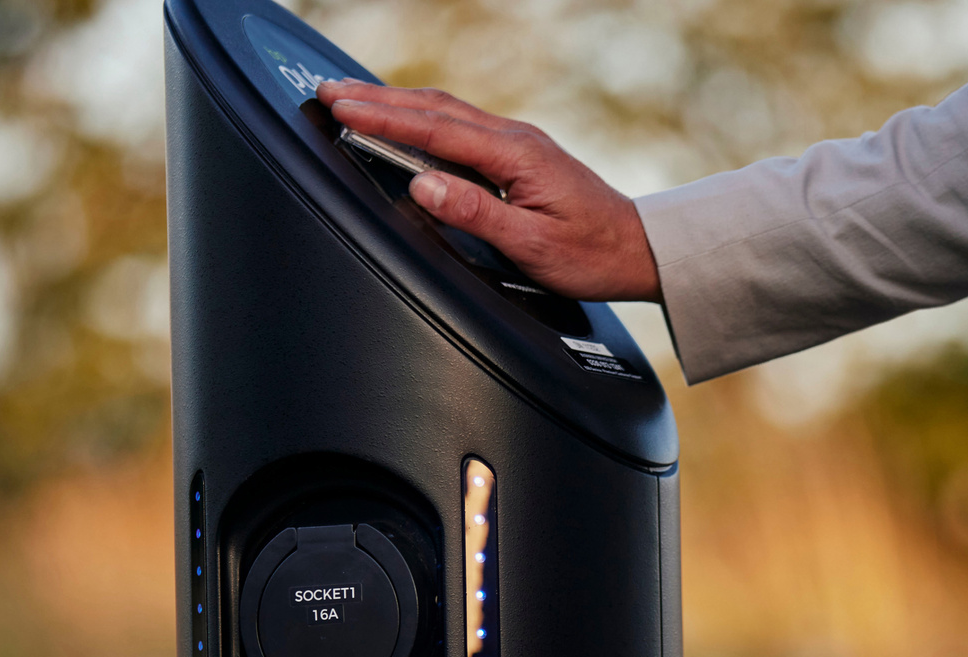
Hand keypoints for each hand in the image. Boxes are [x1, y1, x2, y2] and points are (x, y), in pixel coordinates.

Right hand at [316, 79, 660, 302]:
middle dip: (377, 98)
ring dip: (397, 103)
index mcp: (514, 155)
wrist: (638, 249)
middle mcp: (514, 139)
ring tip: (353, 99)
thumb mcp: (532, 244)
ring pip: (446, 112)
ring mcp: (517, 143)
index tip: (341, 106)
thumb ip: (475, 212)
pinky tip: (406, 121)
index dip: (382, 117)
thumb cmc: (591, 254)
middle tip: (329, 92)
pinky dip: (422, 118)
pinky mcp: (519, 154)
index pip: (434, 129)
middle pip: (434, 108)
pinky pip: (460, 126)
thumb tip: (423, 184)